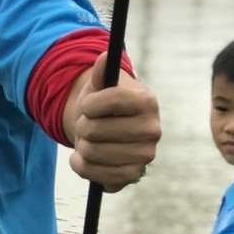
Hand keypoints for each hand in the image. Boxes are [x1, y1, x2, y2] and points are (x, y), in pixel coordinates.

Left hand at [69, 53, 160, 191]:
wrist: (108, 131)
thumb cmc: (102, 104)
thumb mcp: (101, 84)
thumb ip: (102, 70)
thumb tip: (104, 56)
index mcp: (147, 102)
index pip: (112, 101)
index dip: (90, 104)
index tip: (87, 105)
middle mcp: (153, 130)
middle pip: (96, 130)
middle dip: (82, 126)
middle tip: (87, 125)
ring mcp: (145, 156)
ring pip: (93, 152)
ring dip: (80, 145)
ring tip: (87, 140)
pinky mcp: (133, 176)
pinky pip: (95, 174)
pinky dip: (81, 165)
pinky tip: (84, 157)